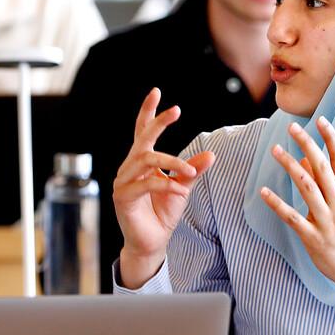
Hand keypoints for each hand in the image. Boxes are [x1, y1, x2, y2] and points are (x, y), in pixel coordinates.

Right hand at [113, 87, 214, 288]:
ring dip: (172, 162)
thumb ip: (192, 171)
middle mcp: (129, 168)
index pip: (142, 131)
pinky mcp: (123, 196)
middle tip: (176, 110)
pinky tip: (181, 189)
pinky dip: (167, 183)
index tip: (156, 92)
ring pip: (147, 159)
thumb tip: (211, 155)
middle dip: (158, 122)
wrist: (152, 243)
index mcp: (141, 162)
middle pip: (142, 139)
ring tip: (190, 172)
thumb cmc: (163, 214)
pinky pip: (147, 182)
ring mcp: (123, 181)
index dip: (148, 112)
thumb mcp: (182, 188)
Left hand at [259, 116, 334, 320]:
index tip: (320, 119)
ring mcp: (327, 221)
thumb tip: (307, 157)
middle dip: (307, 144)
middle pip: (322, 167)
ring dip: (290, 166)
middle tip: (291, 127)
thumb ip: (326, 183)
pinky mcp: (314, 238)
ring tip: (275, 150)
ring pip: (307, 187)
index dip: (331, 138)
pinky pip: (292, 217)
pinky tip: (263, 192)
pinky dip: (277, 204)